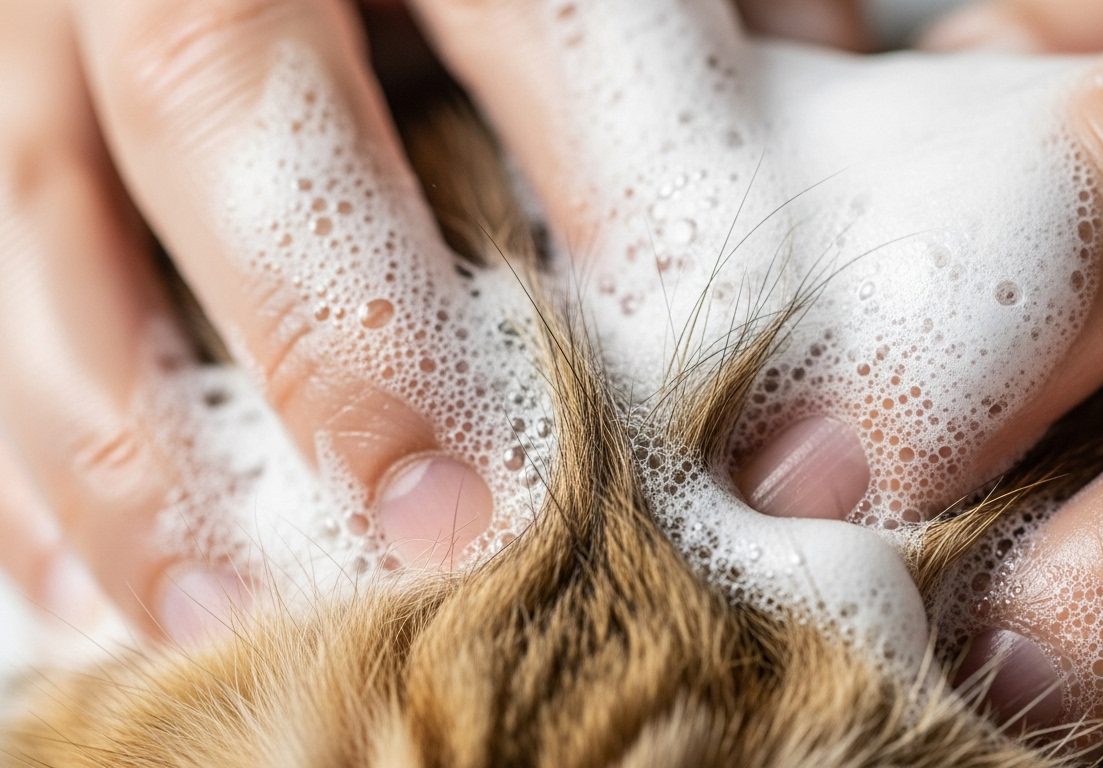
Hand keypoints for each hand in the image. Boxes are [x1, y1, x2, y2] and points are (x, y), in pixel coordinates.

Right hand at [0, 0, 870, 642]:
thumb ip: (725, 34)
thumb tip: (829, 220)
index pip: (543, 10)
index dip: (621, 184)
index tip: (698, 378)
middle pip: (229, 96)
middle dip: (336, 328)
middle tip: (440, 530)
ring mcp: (45, 23)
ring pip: (40, 216)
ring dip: (128, 446)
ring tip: (232, 615)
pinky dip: (18, 459)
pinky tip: (91, 584)